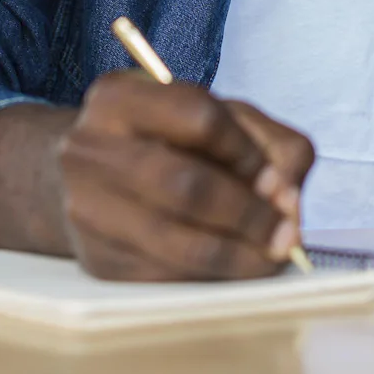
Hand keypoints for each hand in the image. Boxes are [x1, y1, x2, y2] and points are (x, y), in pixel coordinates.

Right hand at [55, 72, 314, 279]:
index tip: (277, 180)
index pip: (198, 117)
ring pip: (175, 240)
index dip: (247, 152)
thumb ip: (271, 144)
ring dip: (239, 254)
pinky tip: (237, 266)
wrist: (91, 178)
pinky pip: (165, 276)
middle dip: (248, 213)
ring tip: (274, 254)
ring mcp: (85, 207)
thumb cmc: (169, 142)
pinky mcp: (96, 259)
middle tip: (288, 232)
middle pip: (184, 184)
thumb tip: (287, 199)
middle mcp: (88, 149)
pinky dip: (211, 276)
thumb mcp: (220, 120)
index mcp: (120, 97)